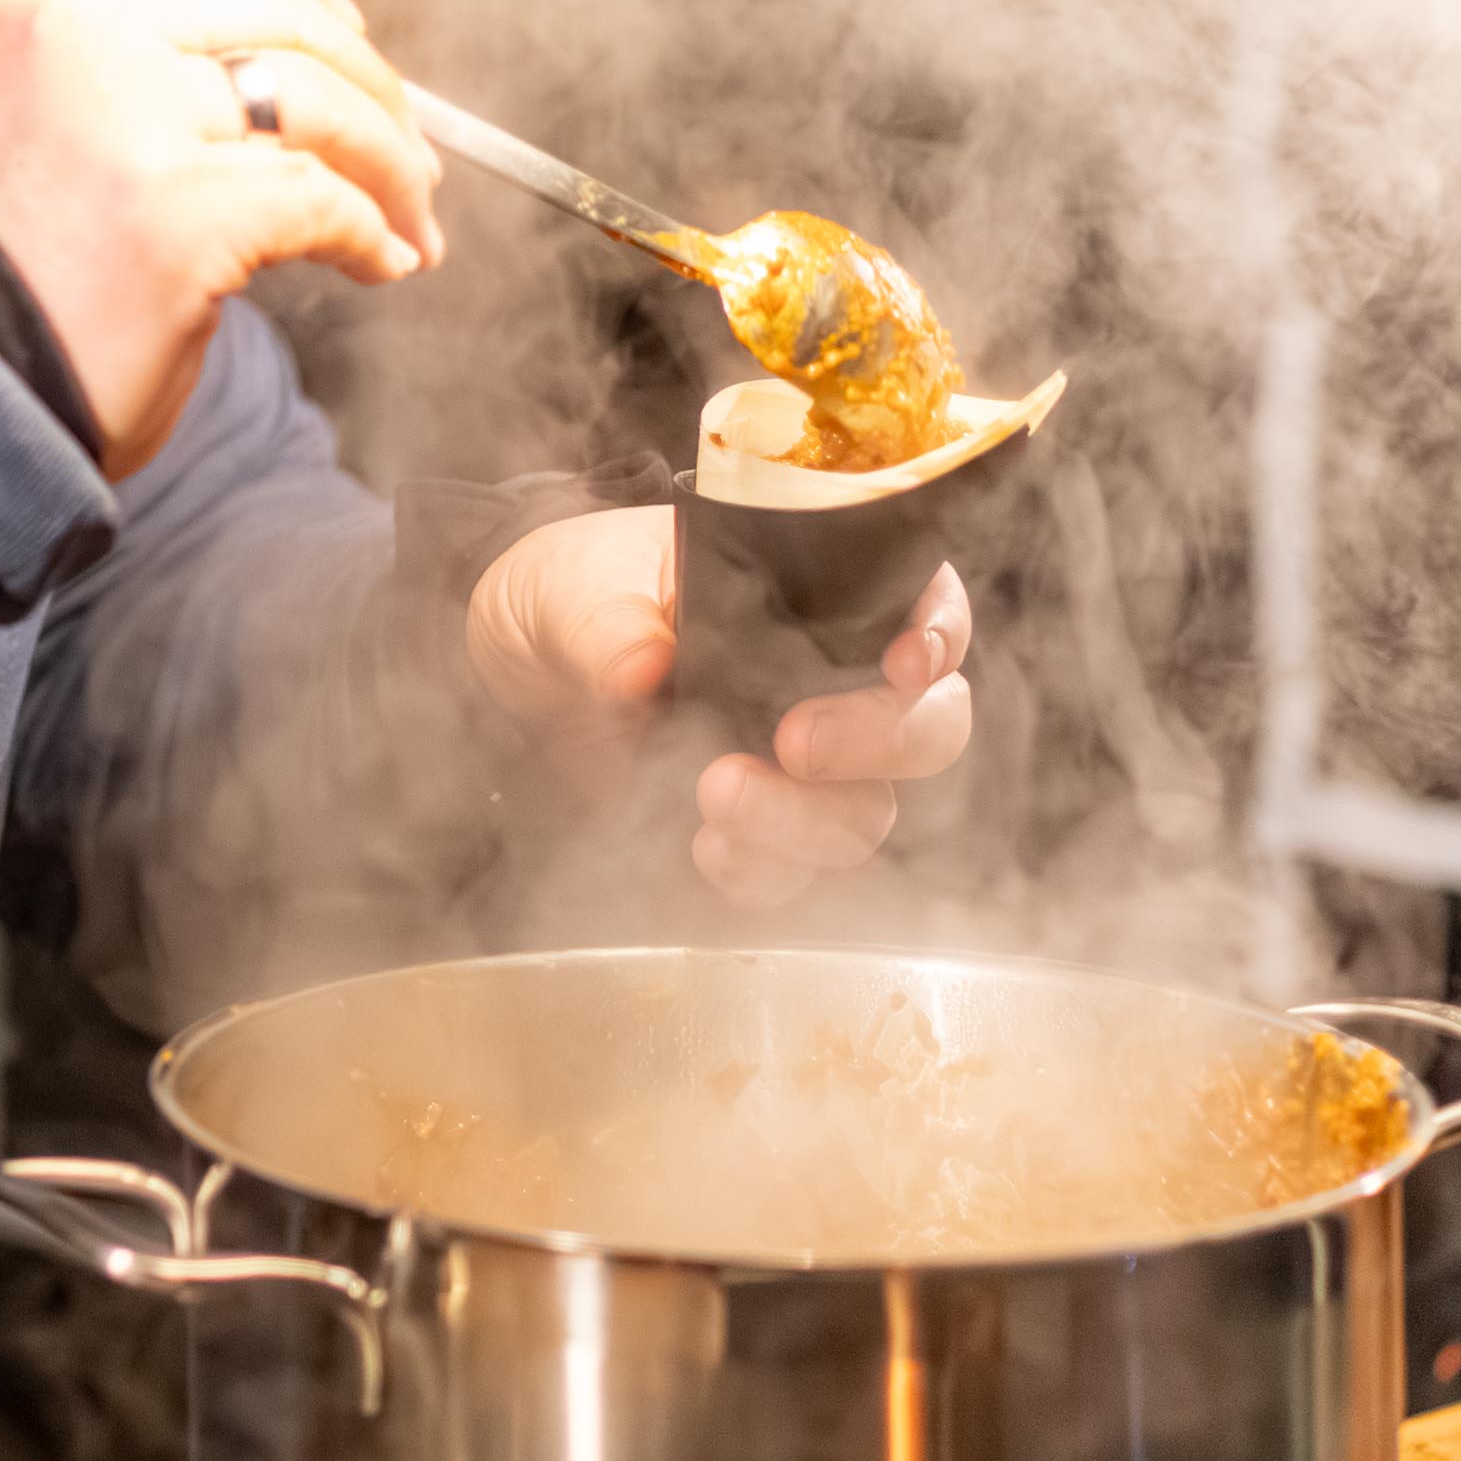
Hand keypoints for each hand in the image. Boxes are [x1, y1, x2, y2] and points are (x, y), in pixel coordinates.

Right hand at [0, 0, 442, 474]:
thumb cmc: (4, 274)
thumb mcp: (38, 115)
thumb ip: (132, 61)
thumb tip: (303, 65)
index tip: (344, 22)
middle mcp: (72, 30)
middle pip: (279, 7)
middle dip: (372, 83)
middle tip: (409, 154)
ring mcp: (125, 113)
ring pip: (318, 98)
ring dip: (390, 163)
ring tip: (407, 218)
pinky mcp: (177, 210)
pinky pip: (321, 199)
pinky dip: (371, 233)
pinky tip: (377, 263)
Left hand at [465, 508, 977, 907]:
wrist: (522, 668)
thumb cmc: (574, 591)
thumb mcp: (574, 583)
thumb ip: (606, 621)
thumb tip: (642, 669)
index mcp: (822, 592)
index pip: (930, 606)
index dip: (939, 635)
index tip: (904, 663)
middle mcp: (836, 683)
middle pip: (929, 726)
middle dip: (881, 741)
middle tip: (796, 744)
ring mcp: (808, 769)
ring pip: (867, 813)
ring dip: (805, 820)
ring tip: (715, 793)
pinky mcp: (759, 835)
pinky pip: (794, 876)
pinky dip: (760, 871)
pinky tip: (704, 848)